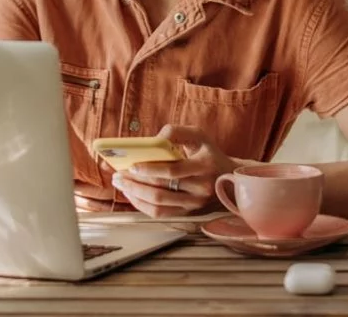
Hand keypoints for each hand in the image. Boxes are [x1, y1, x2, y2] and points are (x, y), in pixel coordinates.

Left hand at [111, 125, 238, 217]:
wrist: (230, 178)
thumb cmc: (209, 153)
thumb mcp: (198, 135)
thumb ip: (176, 131)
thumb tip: (155, 139)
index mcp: (204, 165)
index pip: (172, 171)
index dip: (149, 169)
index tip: (131, 165)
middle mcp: (201, 188)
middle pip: (161, 190)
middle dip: (135, 182)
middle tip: (117, 174)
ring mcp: (194, 204)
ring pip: (158, 205)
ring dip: (135, 194)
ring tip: (120, 184)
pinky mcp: (188, 214)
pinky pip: (161, 214)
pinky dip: (142, 205)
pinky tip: (132, 195)